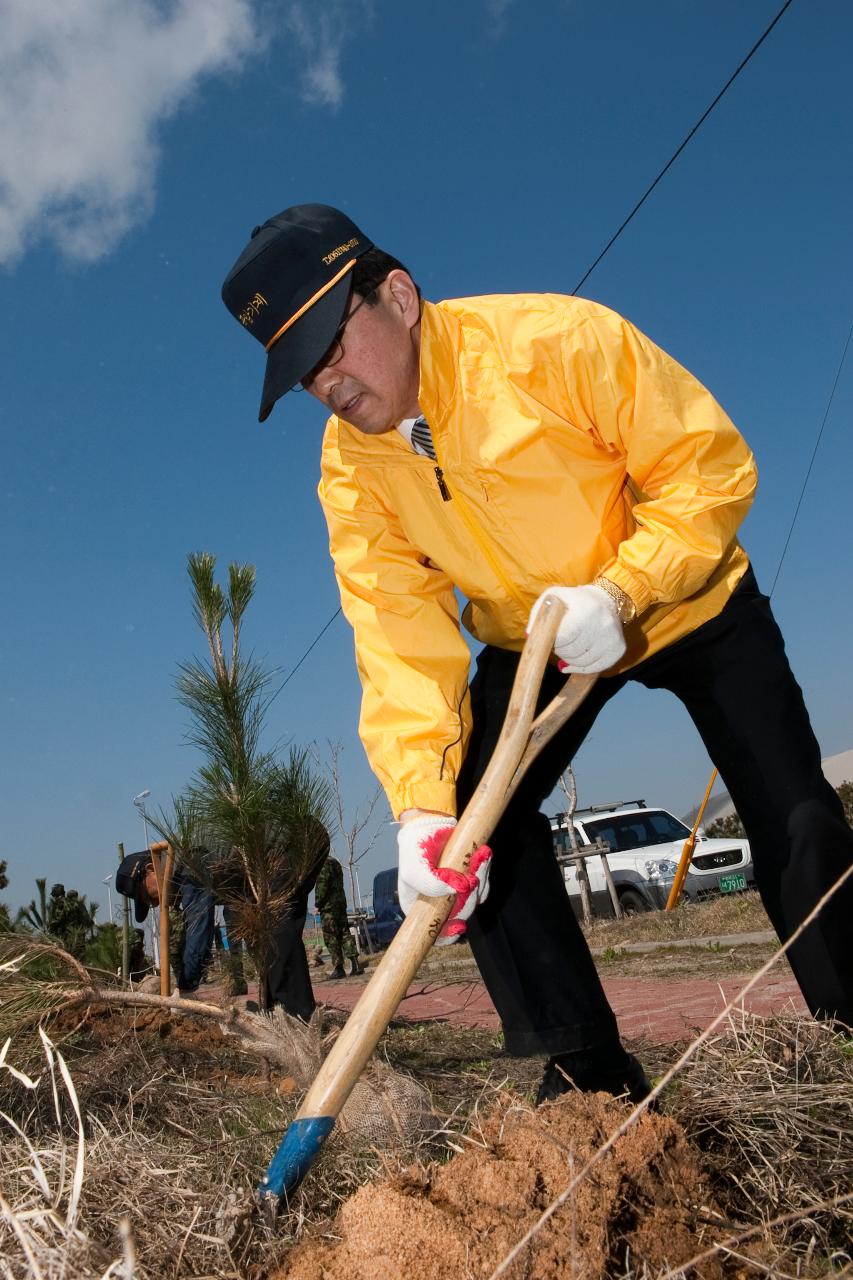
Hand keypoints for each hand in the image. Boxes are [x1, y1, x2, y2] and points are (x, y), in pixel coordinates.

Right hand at [397, 814, 491, 943]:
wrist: (430, 822)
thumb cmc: (415, 848)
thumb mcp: (414, 869)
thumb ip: (432, 884)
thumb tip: (461, 889)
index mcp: (421, 909)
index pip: (436, 933)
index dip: (449, 934)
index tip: (459, 926)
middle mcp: (439, 904)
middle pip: (460, 914)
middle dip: (468, 897)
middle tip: (470, 878)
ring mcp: (456, 892)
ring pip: (475, 898)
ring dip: (481, 878)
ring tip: (480, 856)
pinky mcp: (469, 879)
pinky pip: (484, 885)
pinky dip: (485, 870)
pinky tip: (483, 854)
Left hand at [528, 584, 625, 673]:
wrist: (605, 600)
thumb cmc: (573, 601)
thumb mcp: (552, 598)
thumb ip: (538, 615)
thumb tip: (530, 637)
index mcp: (585, 611)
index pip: (562, 639)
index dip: (553, 641)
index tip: (552, 635)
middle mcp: (602, 625)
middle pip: (570, 653)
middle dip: (560, 650)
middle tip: (560, 640)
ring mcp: (612, 639)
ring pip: (581, 663)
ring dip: (569, 659)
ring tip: (569, 646)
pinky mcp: (618, 649)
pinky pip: (594, 669)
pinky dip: (581, 668)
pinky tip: (571, 663)